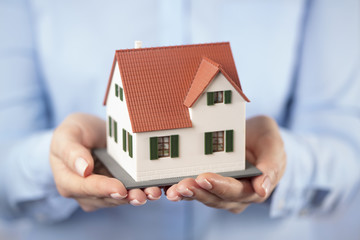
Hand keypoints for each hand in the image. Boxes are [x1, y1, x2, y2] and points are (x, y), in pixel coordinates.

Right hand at [50, 113, 161, 211]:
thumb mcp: (67, 134)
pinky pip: (128, 193)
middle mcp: (83, 192)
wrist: (88, 132)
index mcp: (66, 180)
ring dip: (136, 197)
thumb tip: (84, 170)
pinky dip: (141, 191)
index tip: (120, 188)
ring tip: (152, 193)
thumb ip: (71, 150)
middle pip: (105, 198)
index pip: (85, 188)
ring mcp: (100, 193)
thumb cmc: (75, 132)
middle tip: (142, 195)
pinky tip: (154, 189)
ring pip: (119, 199)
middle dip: (125, 197)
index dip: (103, 189)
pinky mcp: (115, 189)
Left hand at [166, 115, 285, 212]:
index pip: (236, 191)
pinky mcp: (206, 185)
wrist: (253, 136)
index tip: (204, 178)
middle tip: (183, 185)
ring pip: (202, 196)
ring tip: (173, 188)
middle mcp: (236, 195)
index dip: (220, 186)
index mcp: (254, 188)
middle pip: (216, 198)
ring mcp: (220, 192)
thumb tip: (262, 190)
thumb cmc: (265, 139)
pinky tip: (168, 186)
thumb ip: (271, 166)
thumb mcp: (273, 145)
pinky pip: (194, 189)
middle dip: (198, 192)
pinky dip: (181, 188)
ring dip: (187, 193)